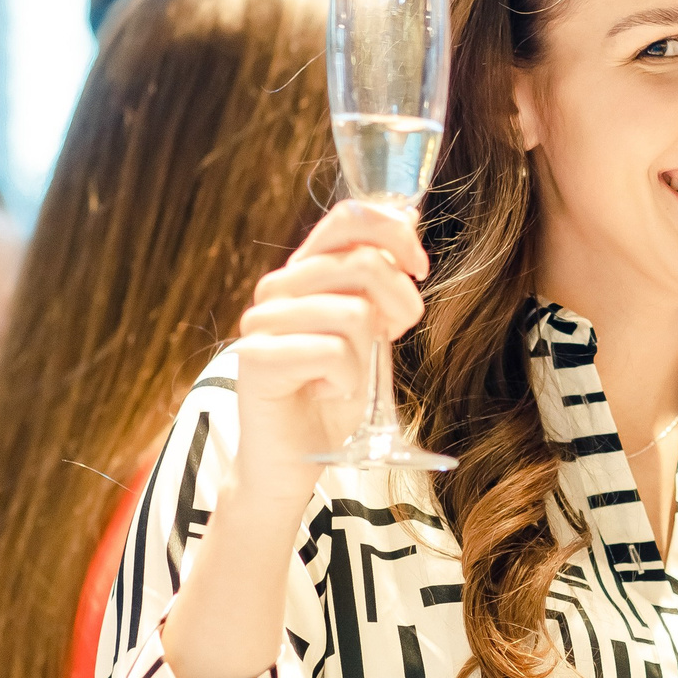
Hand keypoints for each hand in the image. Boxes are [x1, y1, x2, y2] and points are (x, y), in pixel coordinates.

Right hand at [230, 199, 428, 499]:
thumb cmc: (332, 393)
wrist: (293, 459)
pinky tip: (333, 392)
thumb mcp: (369, 330)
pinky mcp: (258, 358)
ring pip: (353, 312)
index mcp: (305, 271)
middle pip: (362, 263)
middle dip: (401, 302)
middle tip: (394, 335)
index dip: (394, 233)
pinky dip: (349, 380)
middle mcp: (279, 287)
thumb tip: (408, 220)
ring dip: (369, 354)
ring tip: (351, 376)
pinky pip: (332, 353)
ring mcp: (263, 321)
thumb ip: (380, 282)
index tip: (419, 268)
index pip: (347, 218)